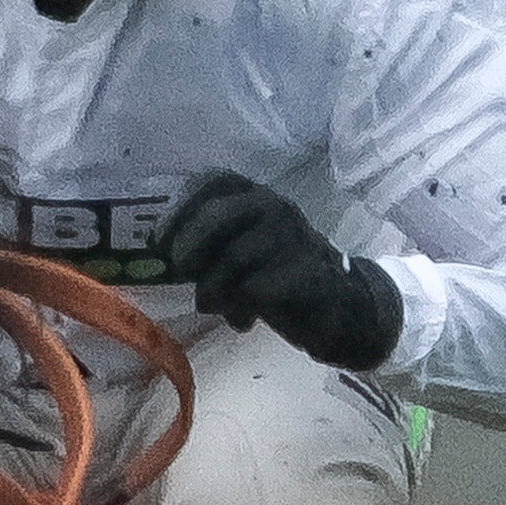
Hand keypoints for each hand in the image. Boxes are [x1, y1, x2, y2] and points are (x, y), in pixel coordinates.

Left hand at [160, 173, 404, 371]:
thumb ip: (212, 243)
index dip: (180, 208)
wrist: (345, 310)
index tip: (160, 240)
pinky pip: (257, 289)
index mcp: (257, 197)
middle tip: (180, 272)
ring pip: (235, 257)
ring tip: (210, 307)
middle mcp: (275, 209)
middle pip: (219, 215)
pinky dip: (239, 309)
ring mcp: (294, 239)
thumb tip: (165, 253)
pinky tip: (242, 321)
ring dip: (213, 289)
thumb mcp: (245, 250)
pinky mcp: (308, 274)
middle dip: (190, 244)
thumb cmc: (283, 277)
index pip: (212, 182)